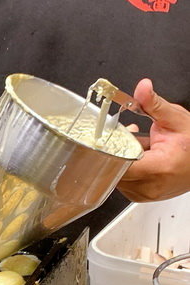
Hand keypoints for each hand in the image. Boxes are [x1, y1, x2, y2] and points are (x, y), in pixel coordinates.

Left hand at [117, 79, 189, 201]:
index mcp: (159, 168)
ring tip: (138, 146)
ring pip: (114, 176)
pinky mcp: (141, 196)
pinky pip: (121, 181)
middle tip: (128, 137)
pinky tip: (137, 157)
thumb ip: (153, 104)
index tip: (107, 139)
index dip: (107, 151)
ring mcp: (145, 194)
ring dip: (119, 159)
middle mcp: (150, 186)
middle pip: (111, 169)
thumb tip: (142, 88)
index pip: (117, 164)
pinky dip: (125, 168)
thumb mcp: (175, 119)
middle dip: (114, 151)